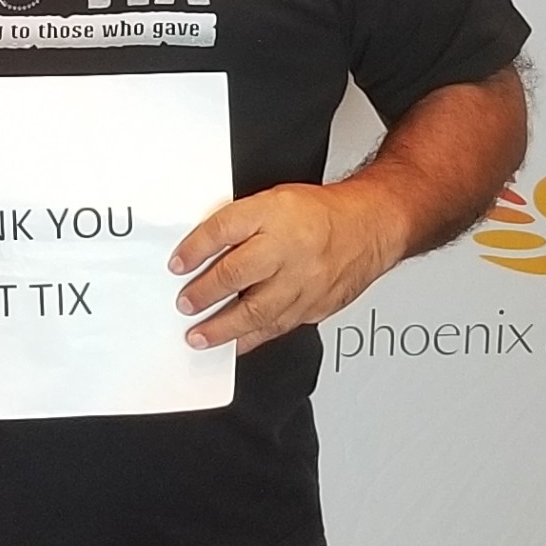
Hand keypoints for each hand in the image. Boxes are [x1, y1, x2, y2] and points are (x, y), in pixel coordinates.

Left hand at [171, 181, 406, 353]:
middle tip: (184, 304)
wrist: (370, 226)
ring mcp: (303, 280)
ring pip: (257, 310)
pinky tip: (234, 345)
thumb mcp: (273, 201)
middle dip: (204, 293)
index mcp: (273, 214)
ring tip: (199, 337)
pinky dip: (252, 339)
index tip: (176, 265)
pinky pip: (278, 327)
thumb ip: (238, 223)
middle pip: (237, 272)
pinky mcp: (314, 306)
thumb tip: (201, 249)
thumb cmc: (318, 214)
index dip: (195, 248)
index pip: (224, 228)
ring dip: (223, 327)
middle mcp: (288, 247)